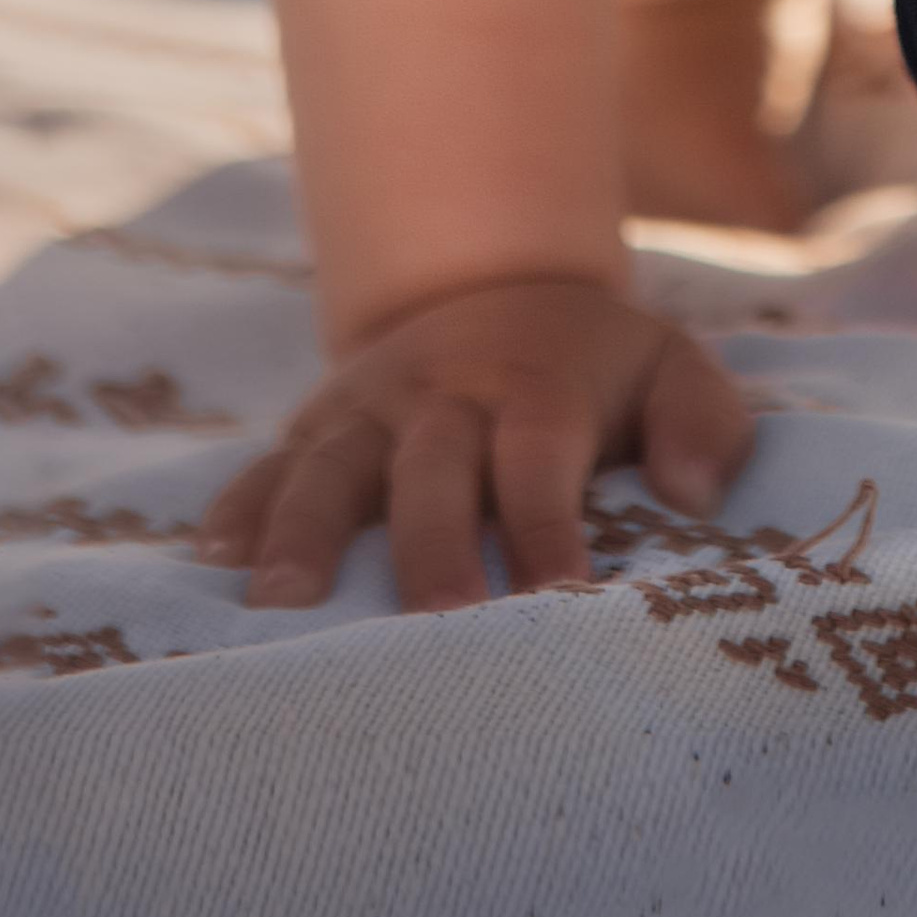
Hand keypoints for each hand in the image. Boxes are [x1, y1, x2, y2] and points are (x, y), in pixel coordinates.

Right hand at [196, 276, 753, 615]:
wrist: (503, 286)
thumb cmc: (603, 370)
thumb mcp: (675, 367)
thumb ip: (704, 423)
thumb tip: (693, 496)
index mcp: (539, 380)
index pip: (541, 455)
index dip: (548, 526)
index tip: (561, 603)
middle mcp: (447, 388)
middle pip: (433, 467)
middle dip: (433, 548)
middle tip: (436, 630)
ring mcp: (372, 405)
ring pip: (332, 464)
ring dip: (305, 532)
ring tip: (281, 609)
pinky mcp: (318, 423)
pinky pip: (270, 462)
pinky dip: (239, 509)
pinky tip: (211, 564)